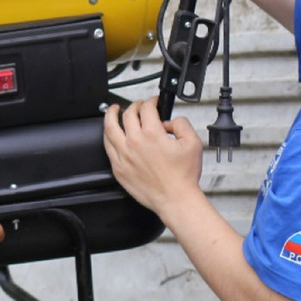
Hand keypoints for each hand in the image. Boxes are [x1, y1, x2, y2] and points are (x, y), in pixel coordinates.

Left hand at [102, 100, 203, 217]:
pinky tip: (110, 133)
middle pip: (127, 115)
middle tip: (137, 105)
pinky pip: (107, 147)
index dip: (151, 101)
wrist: (176, 199)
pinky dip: (107, 136)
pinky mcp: (118, 168)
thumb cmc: (183, 176)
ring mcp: (124, 156)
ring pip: (110, 128)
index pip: (146, 109)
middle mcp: (135, 143)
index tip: (153, 102)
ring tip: (113, 111)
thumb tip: (169, 122)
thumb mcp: (193, 143)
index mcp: (152, 134)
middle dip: (134, 106)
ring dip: (111, 115)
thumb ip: (181, 124)